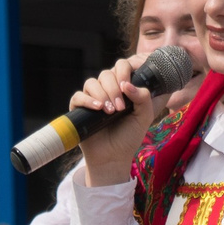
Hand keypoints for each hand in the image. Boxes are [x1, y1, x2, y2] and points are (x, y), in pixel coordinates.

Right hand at [72, 53, 158, 184]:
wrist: (113, 157)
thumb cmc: (129, 137)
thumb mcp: (144, 117)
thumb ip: (144, 98)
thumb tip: (128, 84)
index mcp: (123, 88)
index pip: (121, 67)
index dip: (124, 71)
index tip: (127, 86)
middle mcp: (107, 90)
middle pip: (106, 74)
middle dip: (114, 89)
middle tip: (120, 108)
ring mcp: (92, 98)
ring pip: (92, 83)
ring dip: (102, 94)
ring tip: (110, 111)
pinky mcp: (79, 108)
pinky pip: (79, 96)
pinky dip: (88, 100)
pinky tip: (98, 109)